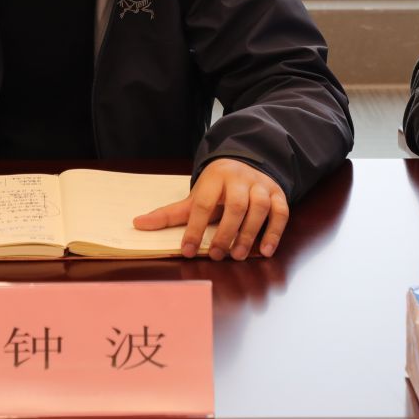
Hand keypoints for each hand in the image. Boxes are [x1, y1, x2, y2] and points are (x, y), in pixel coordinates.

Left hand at [133, 159, 288, 260]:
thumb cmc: (217, 188)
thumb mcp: (195, 197)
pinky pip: (281, 212)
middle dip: (225, 233)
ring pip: (259, 209)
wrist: (246, 163)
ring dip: (249, 234)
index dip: (194, 228)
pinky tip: (264, 251)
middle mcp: (240, 178)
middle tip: (216, 255)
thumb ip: (170, 214)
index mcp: (215, 177)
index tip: (187, 250)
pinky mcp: (278, 193)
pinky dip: (274, 232)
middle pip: (235, 206)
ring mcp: (261, 185)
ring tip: (237, 256)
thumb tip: (137, 224)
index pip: (202, 203)